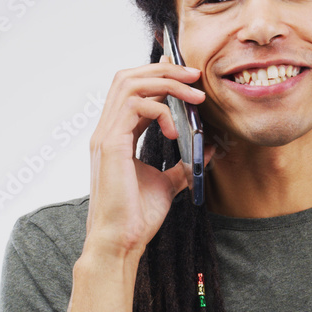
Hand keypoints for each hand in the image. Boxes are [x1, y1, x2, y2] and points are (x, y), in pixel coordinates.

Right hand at [83, 55, 215, 260]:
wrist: (120, 242)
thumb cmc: (136, 217)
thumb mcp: (167, 184)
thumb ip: (182, 165)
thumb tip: (206, 150)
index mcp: (116, 136)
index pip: (133, 90)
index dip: (159, 76)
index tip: (188, 75)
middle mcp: (107, 130)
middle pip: (127, 76)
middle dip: (163, 69)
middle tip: (194, 76)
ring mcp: (105, 135)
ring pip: (129, 83)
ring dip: (166, 83)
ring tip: (194, 97)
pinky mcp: (110, 144)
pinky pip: (134, 105)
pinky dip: (160, 110)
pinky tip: (174, 130)